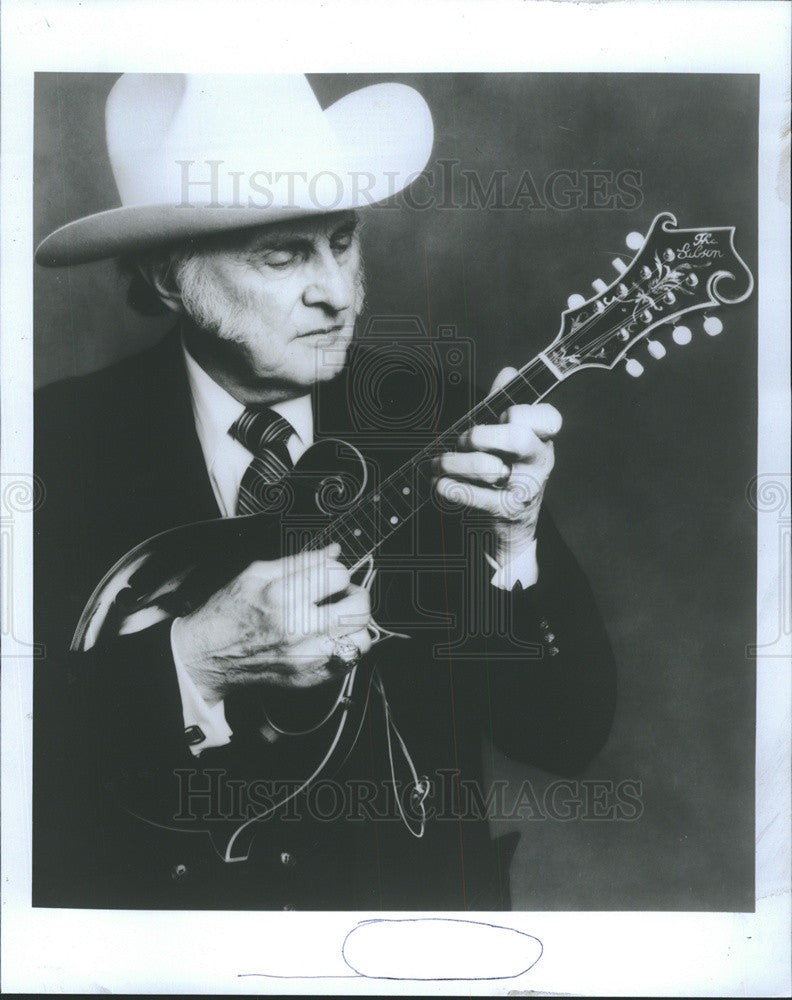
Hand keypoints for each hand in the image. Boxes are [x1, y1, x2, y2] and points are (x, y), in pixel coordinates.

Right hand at [171, 544, 371, 705]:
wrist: (208, 654)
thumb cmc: (229, 612)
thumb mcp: (257, 572)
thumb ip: (301, 561)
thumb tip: (333, 551)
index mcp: (284, 596)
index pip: (339, 575)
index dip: (337, 571)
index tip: (328, 576)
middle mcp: (298, 628)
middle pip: (359, 608)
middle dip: (355, 595)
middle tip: (342, 595)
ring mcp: (306, 657)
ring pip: (362, 638)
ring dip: (355, 625)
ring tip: (338, 619)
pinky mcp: (308, 677)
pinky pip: (349, 661)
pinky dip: (346, 646)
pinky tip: (329, 638)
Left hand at [433, 366, 561, 562]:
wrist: (515, 527)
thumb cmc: (509, 470)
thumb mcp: (511, 438)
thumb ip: (507, 403)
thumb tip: (509, 371)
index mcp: (542, 439)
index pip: (548, 418)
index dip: (523, 412)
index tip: (505, 415)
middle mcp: (539, 462)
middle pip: (516, 438)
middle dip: (481, 435)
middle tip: (464, 440)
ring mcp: (525, 488)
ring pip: (487, 468)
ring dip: (454, 463)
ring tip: (439, 463)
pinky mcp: (506, 511)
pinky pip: (474, 497)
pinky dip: (451, 488)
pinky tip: (440, 484)